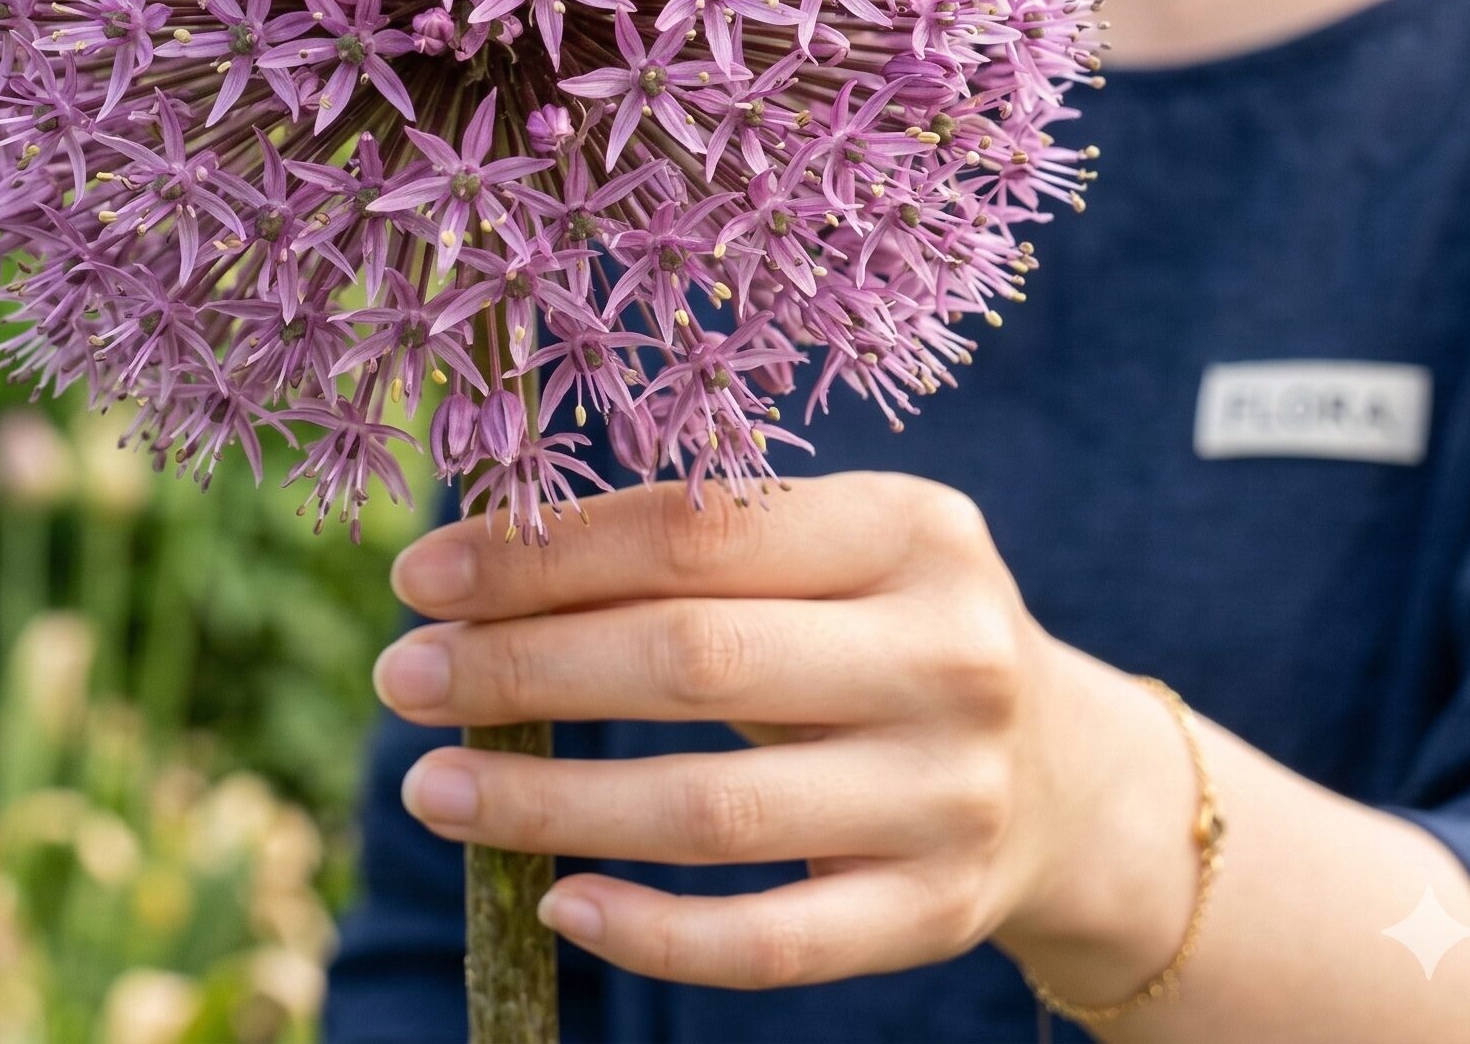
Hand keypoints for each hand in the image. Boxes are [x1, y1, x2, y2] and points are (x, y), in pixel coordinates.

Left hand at [373, 471, 1197, 993]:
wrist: (1067, 773)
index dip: (542, 556)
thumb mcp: (833, 552)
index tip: (421, 575)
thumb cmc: (888, 629)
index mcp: (911, 527)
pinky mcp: (938, 913)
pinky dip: (652, 930)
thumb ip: (696, 549)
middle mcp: (946, 654)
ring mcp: (949, 794)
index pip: (693, 534)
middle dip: (522, 669)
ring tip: (430, 786)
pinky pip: (772, 943)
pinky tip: (555, 902)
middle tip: (402, 674)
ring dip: (548, 804)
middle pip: (692, 661)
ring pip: (712, 812)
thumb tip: (479, 565)